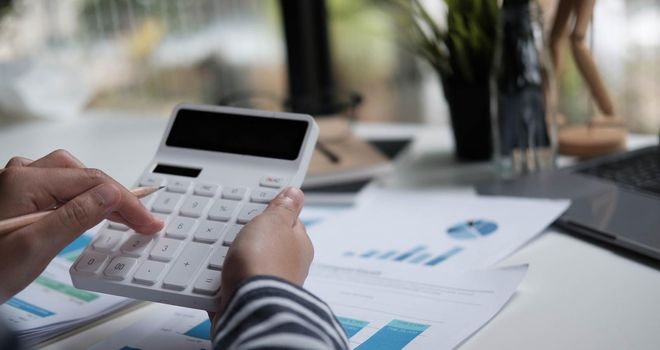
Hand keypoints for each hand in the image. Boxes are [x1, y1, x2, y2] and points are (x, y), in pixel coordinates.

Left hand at [0, 150, 162, 300]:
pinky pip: (61, 186)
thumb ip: (75, 217)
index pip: (93, 182)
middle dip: (117, 197)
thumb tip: (110, 194)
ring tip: (122, 216)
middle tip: (141, 221)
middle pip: (86, 175)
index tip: (148, 221)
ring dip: (101, 194)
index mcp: (25, 182)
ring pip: (75, 177)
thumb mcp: (35, 248)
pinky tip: (92, 211)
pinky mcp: (20, 194)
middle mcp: (22, 175)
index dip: (127, 202)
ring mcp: (19, 182)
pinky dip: (83, 197)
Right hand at [214, 187, 312, 317]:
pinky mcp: (248, 301)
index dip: (268, 213)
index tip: (253, 208)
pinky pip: (231, 286)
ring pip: (246, 265)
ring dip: (231, 260)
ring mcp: (268, 285)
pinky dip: (220, 282)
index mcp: (298, 245)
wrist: (249, 308)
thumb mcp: (274, 221)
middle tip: (230, 229)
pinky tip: (212, 277)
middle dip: (247, 238)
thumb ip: (282, 207)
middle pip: (264, 244)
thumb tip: (295, 193)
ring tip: (218, 253)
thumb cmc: (264, 263)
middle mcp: (287, 266)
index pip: (286, 222)